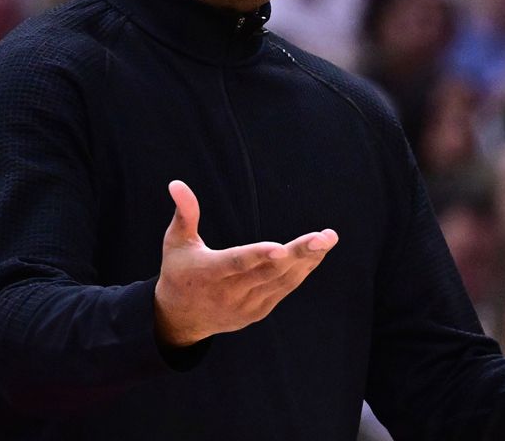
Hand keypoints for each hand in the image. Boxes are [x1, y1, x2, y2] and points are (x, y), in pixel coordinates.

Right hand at [153, 180, 337, 346]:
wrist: (180, 320)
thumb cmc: (179, 272)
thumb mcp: (176, 243)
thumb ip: (185, 213)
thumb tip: (176, 183)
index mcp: (207, 274)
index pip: (236, 263)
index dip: (258, 255)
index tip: (282, 248)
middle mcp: (228, 293)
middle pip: (269, 272)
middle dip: (299, 253)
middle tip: (324, 237)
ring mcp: (245, 306)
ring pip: (282, 281)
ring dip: (308, 260)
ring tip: (328, 239)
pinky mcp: (258, 312)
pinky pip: (284, 289)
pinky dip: (302, 271)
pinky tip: (317, 253)